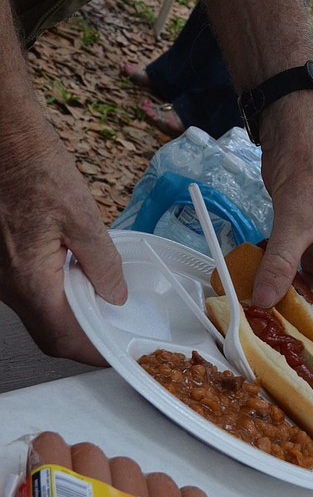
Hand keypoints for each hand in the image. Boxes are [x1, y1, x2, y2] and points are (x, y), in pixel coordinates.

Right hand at [0, 115, 126, 361]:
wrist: (5, 144)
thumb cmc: (37, 170)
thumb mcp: (81, 215)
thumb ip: (101, 262)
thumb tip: (116, 296)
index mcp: (29, 280)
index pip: (63, 337)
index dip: (93, 350)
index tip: (118, 352)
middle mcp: (9, 287)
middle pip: (49, 332)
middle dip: (83, 338)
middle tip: (115, 331)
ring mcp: (1, 276)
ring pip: (38, 313)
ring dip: (70, 316)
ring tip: (104, 304)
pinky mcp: (1, 261)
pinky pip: (29, 292)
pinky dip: (55, 296)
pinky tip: (78, 278)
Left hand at [254, 96, 312, 351]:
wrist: (296, 138)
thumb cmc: (311, 174)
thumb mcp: (296, 221)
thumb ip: (281, 263)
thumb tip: (263, 303)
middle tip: (304, 349)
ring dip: (306, 305)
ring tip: (284, 328)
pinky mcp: (307, 235)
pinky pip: (303, 270)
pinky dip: (290, 284)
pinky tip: (270, 296)